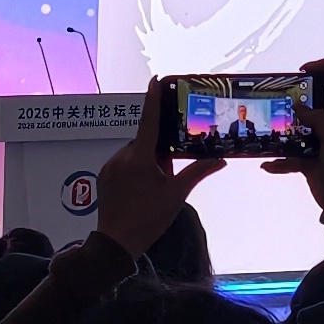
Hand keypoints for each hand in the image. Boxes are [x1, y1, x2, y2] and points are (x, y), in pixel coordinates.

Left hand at [88, 89, 220, 259]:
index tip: (156, 80)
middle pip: (144, 141)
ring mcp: (110, 166)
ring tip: (155, 184)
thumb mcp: (176, 195)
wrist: (117, 243)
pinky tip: (142, 189)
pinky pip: (122, 163)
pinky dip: (135, 168)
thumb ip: (197, 172)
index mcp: (140, 158)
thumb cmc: (149, 218)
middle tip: (168, 168)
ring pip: (134, 153)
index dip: (153, 99)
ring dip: (146, 160)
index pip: (149, 121)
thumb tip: (220, 159)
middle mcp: (122, 156)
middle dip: (158, 149)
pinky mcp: (104, 177)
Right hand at [270, 59, 323, 200]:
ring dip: (285, 126)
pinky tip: (268, 165)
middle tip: (283, 93)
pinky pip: (291, 155)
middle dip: (300, 94)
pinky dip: (280, 161)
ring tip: (271, 123)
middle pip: (318, 98)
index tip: (304, 69)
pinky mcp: (310, 157)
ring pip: (301, 125)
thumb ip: (317, 118)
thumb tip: (298, 108)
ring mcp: (321, 140)